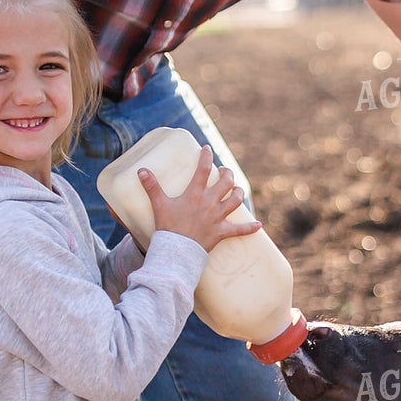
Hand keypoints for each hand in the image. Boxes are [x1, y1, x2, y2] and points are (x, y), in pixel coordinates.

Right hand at [140, 149, 261, 251]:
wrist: (176, 252)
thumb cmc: (167, 228)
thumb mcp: (159, 205)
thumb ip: (151, 186)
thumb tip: (141, 170)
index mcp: (195, 194)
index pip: (203, 170)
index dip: (206, 157)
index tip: (207, 149)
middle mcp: (209, 203)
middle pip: (226, 183)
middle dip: (228, 174)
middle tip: (224, 171)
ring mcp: (217, 218)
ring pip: (235, 201)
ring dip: (238, 193)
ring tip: (237, 189)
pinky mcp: (222, 232)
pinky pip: (240, 230)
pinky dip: (250, 228)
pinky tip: (259, 225)